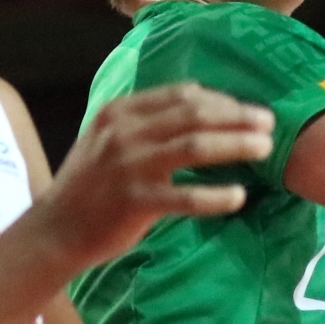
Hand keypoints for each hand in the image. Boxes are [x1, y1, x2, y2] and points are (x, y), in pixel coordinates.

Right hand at [21, 84, 271, 269]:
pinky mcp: (135, 201)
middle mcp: (124, 132)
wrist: (55, 229)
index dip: (221, 99)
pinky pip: (186, 196)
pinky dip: (216, 196)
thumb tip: (202, 104)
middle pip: (195, 115)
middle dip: (238, 117)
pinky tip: (238, 196)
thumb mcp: (109, 139)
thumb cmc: (90, 184)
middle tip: (269, 124)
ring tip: (265, 149)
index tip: (247, 108)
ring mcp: (129, 166)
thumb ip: (146, 121)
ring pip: (195, 147)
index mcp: (120, 112)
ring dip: (236, 145)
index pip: (181, 94)